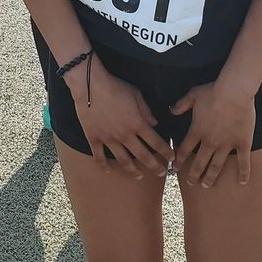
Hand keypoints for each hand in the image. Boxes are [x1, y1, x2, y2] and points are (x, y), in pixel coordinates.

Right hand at [67, 58, 174, 177]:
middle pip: (143, 156)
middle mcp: (125, 135)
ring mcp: (109, 139)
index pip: (156, 142)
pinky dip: (104, 165)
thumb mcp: (136, 94)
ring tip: (139, 176)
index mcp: (137, 123)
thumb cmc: (114, 86)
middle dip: (154, 166)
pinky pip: (99, 156)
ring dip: (133, 171)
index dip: (166, 151)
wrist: (90, 85)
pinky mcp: (94, 138)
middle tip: (161, 173)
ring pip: (123, 160)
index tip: (171, 158)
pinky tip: (108, 171)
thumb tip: (154, 123)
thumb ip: (146, 110)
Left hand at [172, 80, 255, 187]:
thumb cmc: (213, 92)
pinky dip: (243, 173)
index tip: (175, 168)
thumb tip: (171, 111)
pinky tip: (242, 182)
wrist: (234, 92)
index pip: (185, 150)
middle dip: (193, 175)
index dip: (179, 160)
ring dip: (210, 177)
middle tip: (190, 183)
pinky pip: (243, 161)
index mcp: (197, 131)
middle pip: (199, 163)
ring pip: (216, 166)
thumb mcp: (193, 95)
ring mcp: (226, 145)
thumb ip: (181, 104)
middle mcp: (210, 142)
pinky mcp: (242, 143)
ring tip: (206, 185)